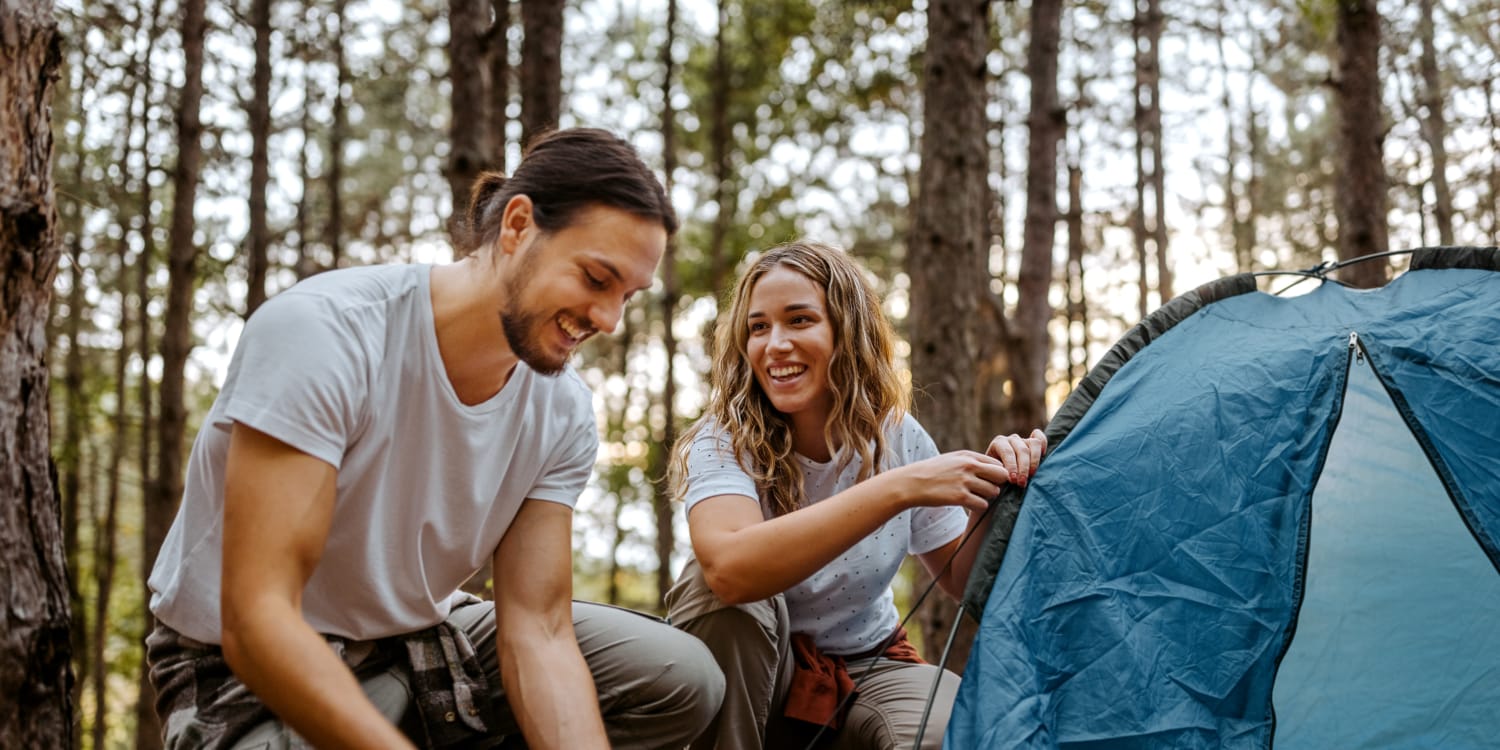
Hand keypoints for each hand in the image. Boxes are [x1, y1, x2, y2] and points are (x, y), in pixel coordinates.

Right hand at [892, 451, 1011, 512]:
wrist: (912, 483)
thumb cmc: (933, 472)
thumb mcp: (953, 459)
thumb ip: (972, 462)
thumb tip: (995, 470)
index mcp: (968, 456)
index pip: (998, 464)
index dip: (998, 475)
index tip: (991, 482)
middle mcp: (969, 466)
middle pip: (1001, 476)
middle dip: (997, 485)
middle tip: (987, 491)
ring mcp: (965, 481)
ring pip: (993, 492)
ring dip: (987, 497)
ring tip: (974, 497)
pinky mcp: (960, 497)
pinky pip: (982, 504)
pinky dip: (978, 507)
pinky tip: (969, 505)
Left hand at [986, 429, 1046, 485]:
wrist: (998, 474)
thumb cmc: (996, 476)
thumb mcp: (993, 475)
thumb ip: (999, 474)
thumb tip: (1009, 478)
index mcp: (998, 443)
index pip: (1007, 452)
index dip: (1011, 466)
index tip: (1012, 480)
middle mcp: (1011, 439)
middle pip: (1022, 450)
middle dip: (1023, 468)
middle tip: (1021, 483)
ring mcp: (1024, 439)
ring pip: (1034, 444)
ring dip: (1035, 461)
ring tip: (1032, 475)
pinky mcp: (1033, 442)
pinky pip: (1040, 437)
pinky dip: (1044, 444)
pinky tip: (1043, 456)